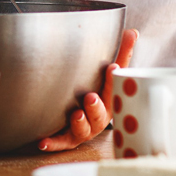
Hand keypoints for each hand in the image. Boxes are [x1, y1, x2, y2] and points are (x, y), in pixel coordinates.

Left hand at [38, 29, 137, 151]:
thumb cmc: (101, 95)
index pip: (112, 88)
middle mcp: (97, 117)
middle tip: (91, 97)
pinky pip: (60, 142)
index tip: (111, 67)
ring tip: (76, 115)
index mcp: (109, 101)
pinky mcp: (66, 138)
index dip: (112, 79)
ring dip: (80, 123)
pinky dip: (52, 143)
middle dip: (96, 106)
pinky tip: (42, 141)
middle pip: (100, 115)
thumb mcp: (110, 74)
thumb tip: (132, 32)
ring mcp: (83, 129)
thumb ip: (121, 53)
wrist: (88, 119)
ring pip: (83, 130)